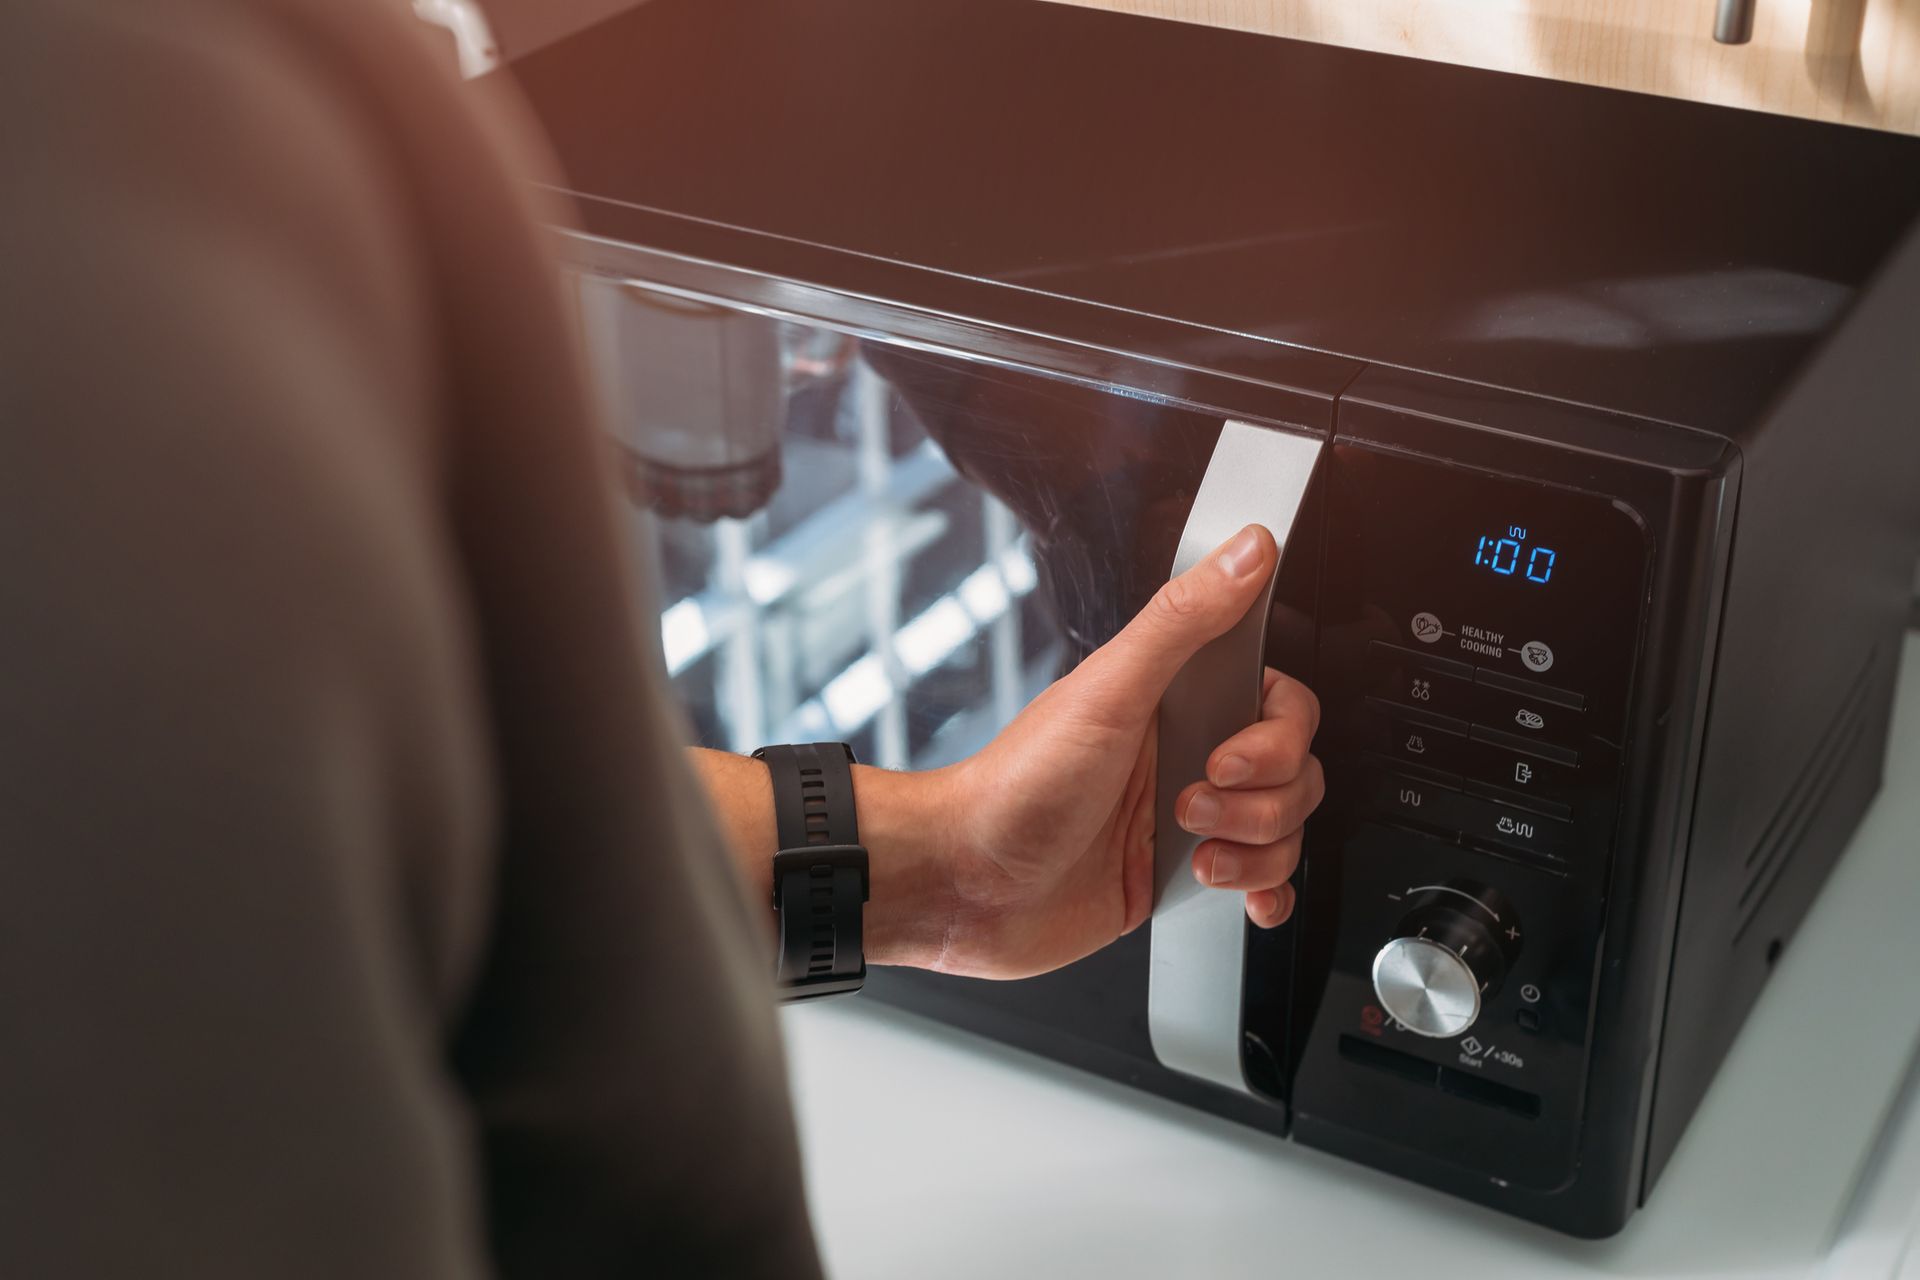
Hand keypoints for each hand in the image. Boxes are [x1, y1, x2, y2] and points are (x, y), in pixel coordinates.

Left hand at [923, 524, 1324, 979]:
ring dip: (1253, 849)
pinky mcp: (1179, 877)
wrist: (968, 886)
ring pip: (1283, 829)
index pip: (1280, 701)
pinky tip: (1240, 896)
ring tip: (1188, 848)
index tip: (1227, 751)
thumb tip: (1243, 551)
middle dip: (1259, 800)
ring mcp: (1187, 820)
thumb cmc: (1015, 785)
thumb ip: (1182, 620)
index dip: (1276, 733)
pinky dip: (1264, 892)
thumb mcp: (1107, 690)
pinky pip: (1261, 883)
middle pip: (1295, 770)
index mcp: (1173, 700)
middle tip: (1189, 803)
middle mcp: (1186, 755)